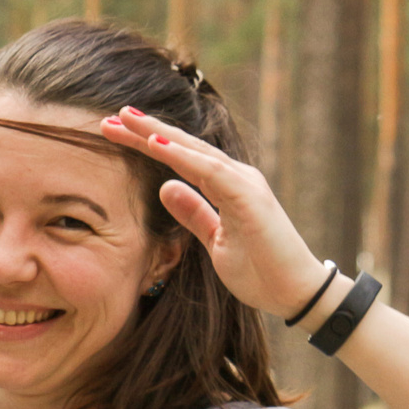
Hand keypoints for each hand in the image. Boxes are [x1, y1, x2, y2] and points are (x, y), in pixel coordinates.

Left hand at [96, 107, 325, 317]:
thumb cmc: (261, 270)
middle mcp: (237, 177)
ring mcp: (245, 184)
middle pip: (184, 147)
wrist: (296, 292)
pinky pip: (210, 171)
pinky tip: (156, 144)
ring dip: (160, 134)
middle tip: (112, 116)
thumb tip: (165, 188)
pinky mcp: (249, 198)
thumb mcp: (215, 241)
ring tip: (128, 118)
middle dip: (147, 130)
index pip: (182, 159)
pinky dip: (183, 156)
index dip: (149, 143)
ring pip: (195, 151)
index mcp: (228, 187)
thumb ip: (194, 213)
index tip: (116, 132)